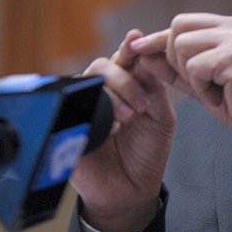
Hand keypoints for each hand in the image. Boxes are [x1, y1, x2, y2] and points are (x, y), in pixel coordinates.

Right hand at [70, 29, 176, 231]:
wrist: (132, 192)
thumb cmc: (146, 153)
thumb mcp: (161, 117)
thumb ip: (155, 86)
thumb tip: (148, 55)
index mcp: (124, 87)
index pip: (123, 59)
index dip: (128, 47)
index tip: (135, 38)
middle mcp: (101, 94)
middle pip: (102, 66)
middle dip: (124, 80)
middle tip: (142, 104)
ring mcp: (84, 111)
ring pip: (87, 84)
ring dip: (112, 96)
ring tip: (129, 118)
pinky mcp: (70, 132)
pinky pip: (75, 113)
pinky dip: (97, 116)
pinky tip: (113, 129)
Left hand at [131, 14, 231, 143]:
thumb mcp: (204, 83)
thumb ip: (176, 67)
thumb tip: (142, 53)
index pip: (186, 22)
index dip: (161, 39)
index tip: (138, 48)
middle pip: (179, 27)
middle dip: (174, 58)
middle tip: (197, 81)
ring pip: (182, 46)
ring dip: (190, 76)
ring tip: (215, 89)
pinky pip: (194, 68)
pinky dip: (201, 87)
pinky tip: (222, 95)